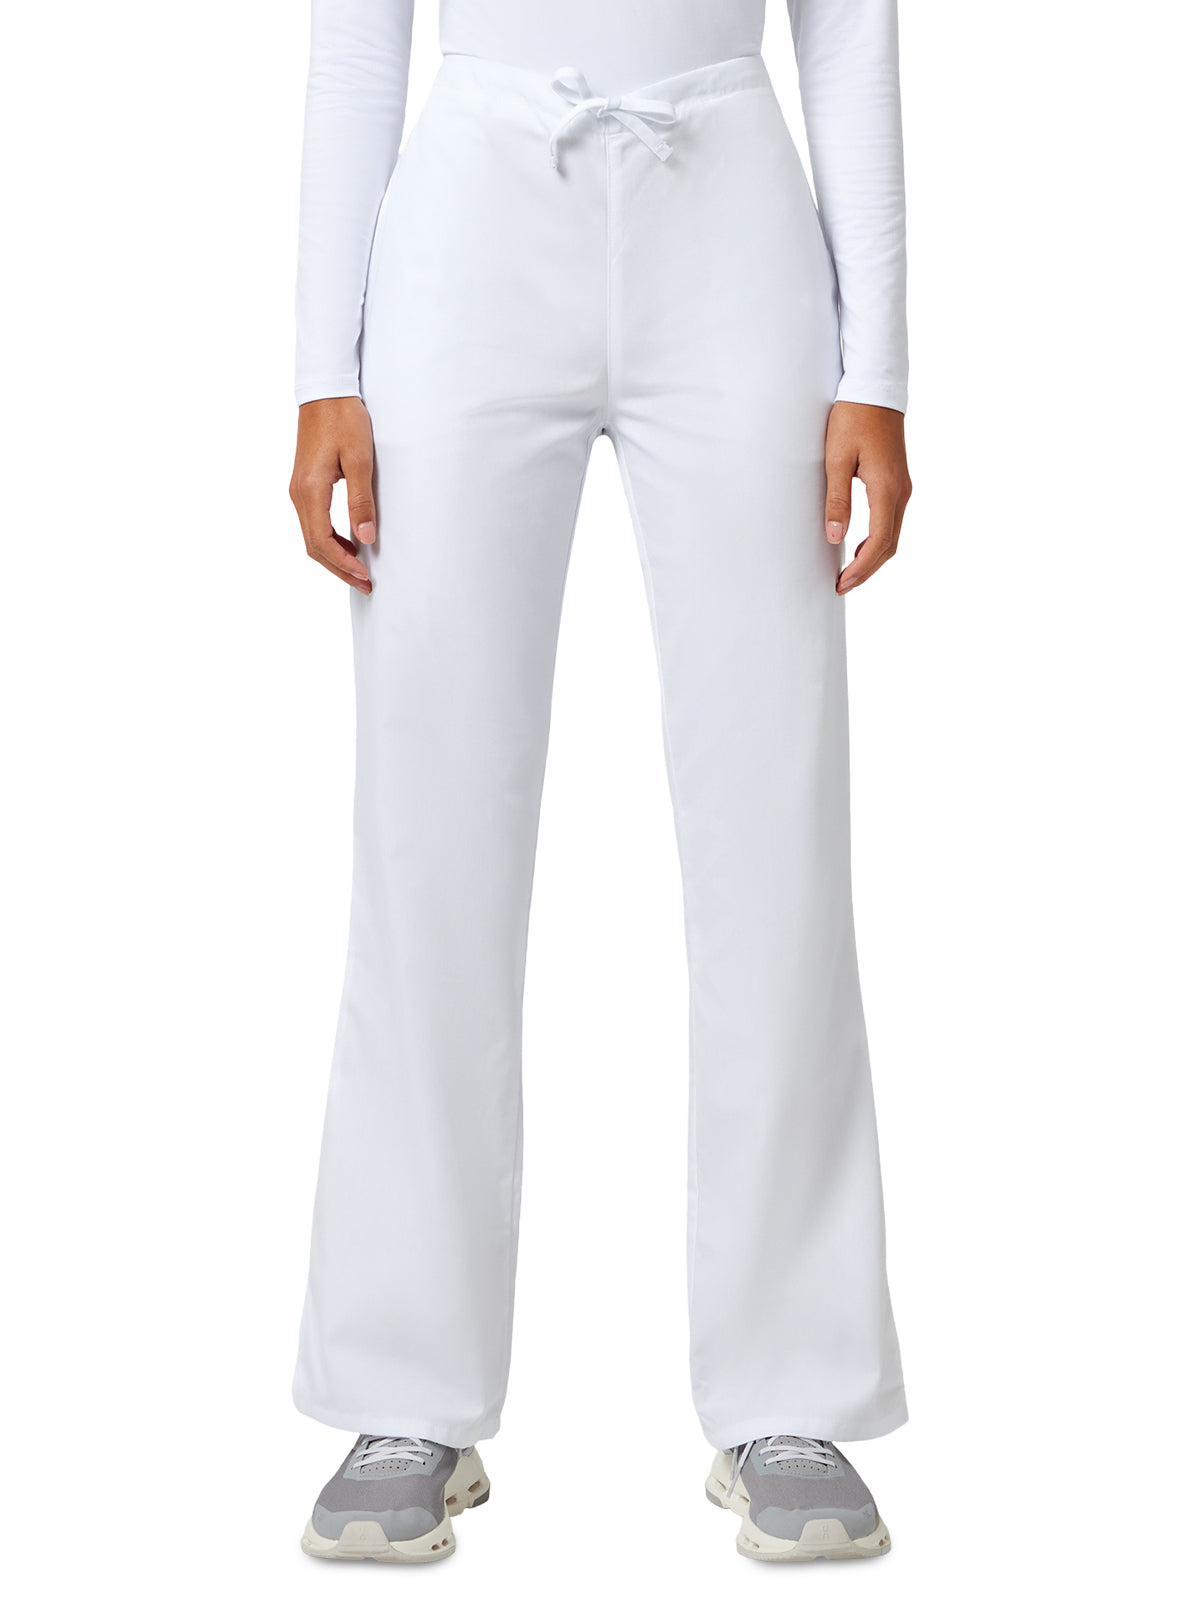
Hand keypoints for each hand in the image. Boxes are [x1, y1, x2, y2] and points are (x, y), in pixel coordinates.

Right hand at [289, 397, 376, 594]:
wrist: (325, 390)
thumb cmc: (344, 419)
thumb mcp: (360, 459)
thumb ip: (361, 501)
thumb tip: (365, 539)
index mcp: (310, 490)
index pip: (322, 542)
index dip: (343, 564)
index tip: (365, 577)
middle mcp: (298, 494)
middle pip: (313, 546)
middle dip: (339, 569)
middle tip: (365, 584)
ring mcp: (298, 489)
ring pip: (311, 536)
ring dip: (334, 557)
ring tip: (359, 571)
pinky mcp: (304, 484)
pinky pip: (313, 522)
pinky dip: (329, 540)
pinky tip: (349, 544)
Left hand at [824, 401, 911, 594]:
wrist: (875, 388)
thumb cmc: (853, 418)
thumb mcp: (836, 459)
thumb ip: (837, 500)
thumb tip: (835, 537)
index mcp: (887, 489)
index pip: (878, 543)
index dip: (861, 569)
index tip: (841, 583)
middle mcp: (901, 492)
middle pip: (889, 545)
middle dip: (867, 570)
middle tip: (842, 586)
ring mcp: (903, 487)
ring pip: (892, 535)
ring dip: (872, 557)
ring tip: (848, 572)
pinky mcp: (898, 481)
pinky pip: (892, 521)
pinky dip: (878, 541)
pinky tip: (859, 545)